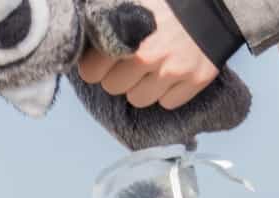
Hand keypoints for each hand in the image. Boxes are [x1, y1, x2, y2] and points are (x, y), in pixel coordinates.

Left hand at [78, 0, 217, 110]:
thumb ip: (107, 12)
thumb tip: (83, 22)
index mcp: (128, 32)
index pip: (92, 71)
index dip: (95, 66)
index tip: (101, 60)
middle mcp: (148, 55)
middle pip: (113, 88)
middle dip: (118, 75)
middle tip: (129, 60)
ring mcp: (173, 70)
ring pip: (138, 100)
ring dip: (141, 87)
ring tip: (151, 66)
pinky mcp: (195, 80)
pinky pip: (167, 103)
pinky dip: (167, 91)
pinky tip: (171, 71)